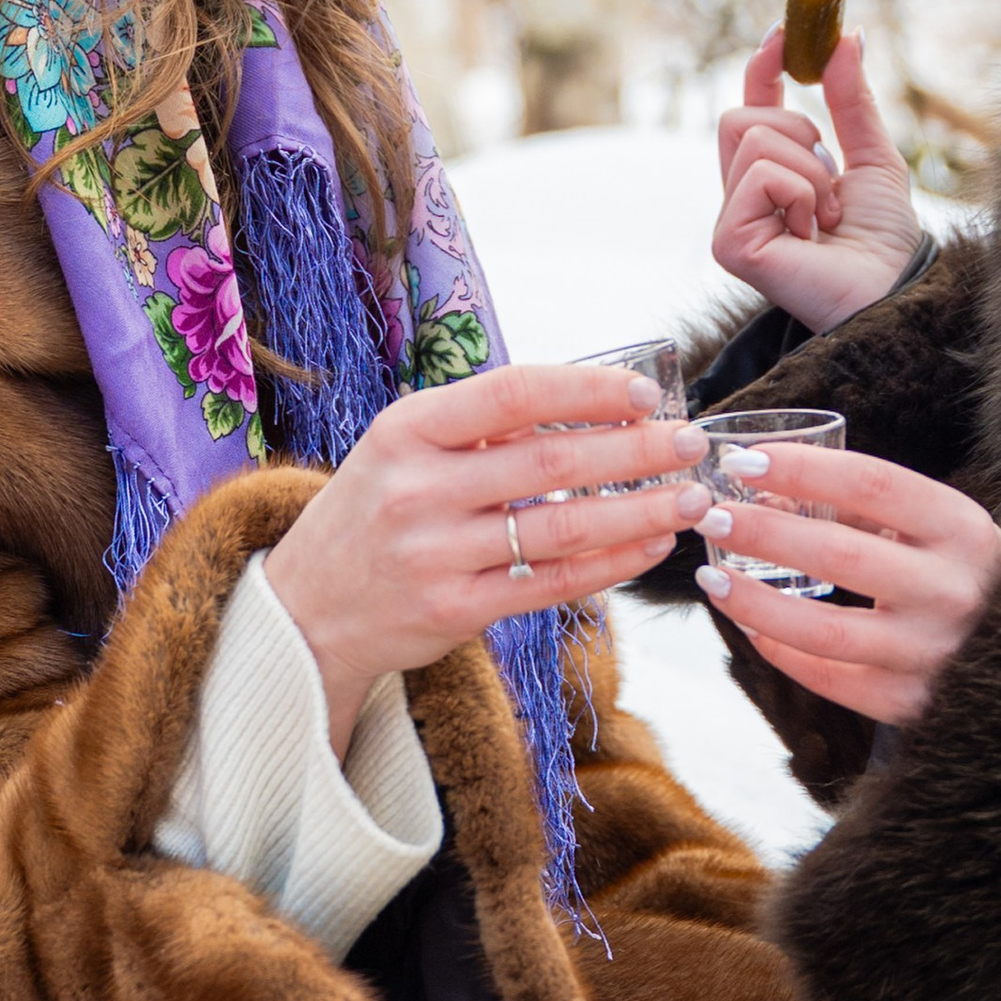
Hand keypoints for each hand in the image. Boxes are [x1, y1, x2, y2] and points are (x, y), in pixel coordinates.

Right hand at [261, 362, 710, 753]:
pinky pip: (552, 585)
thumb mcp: (404, 447)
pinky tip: (650, 544)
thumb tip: (594, 399)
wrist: (306, 609)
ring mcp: (436, 555)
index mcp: (407, 429)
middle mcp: (418, 489)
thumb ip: (483, 426)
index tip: (646, 392)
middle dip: (636, 450)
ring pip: (562, 528)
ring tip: (691, 497)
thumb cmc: (375, 511)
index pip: (514, 393)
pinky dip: (611, 563)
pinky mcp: (456, 611)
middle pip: (551, 461)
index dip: (588, 389)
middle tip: (693, 443)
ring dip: (640, 510)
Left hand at [693, 440, 1000, 725]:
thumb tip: (770, 490)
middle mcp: (953, 590)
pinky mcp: (913, 703)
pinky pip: (831, 679)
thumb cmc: (965, 573)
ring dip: (755, 602)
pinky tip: (750, 626)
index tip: (744, 462)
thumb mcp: (938, 525)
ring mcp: (934, 653)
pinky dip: (782, 652)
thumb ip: (865, 506)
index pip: (872, 484)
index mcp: (963, 529)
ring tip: (713, 578)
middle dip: (763, 532)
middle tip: (712, 517)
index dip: (802, 470)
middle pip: (840, 555)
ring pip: (824, 631)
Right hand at [711, 28, 921, 332]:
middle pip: (738, 116)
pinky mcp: (728, 241)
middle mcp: (742, 197)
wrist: (894, 289)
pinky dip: (800, 192)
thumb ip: (853, 101)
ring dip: (810, 170)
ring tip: (827, 215)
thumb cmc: (884, 241)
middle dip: (798, 130)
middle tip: (829, 172)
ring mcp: (730, 220)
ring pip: (753, 138)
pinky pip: (759, 175)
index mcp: (771, 177)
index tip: (784, 33)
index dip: (760, 69)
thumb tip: (849, 37)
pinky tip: (810, 232)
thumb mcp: (873, 156)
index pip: (749, 108)